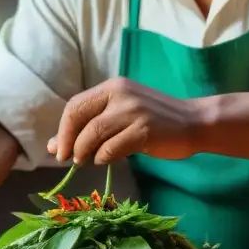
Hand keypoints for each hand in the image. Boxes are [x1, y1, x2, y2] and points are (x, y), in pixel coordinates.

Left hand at [47, 77, 203, 164]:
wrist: (194, 122)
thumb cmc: (156, 120)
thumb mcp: (122, 114)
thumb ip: (90, 126)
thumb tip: (53, 145)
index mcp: (112, 86)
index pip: (75, 105)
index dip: (62, 129)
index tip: (58, 149)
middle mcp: (120, 94)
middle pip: (78, 117)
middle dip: (67, 141)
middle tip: (66, 158)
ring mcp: (133, 111)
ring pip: (92, 135)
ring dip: (84, 153)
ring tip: (87, 161)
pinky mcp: (144, 130)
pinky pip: (111, 149)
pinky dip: (103, 158)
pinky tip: (108, 159)